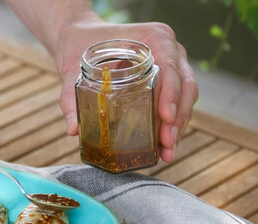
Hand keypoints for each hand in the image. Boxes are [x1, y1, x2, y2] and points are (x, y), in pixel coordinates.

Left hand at [51, 17, 197, 161]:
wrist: (81, 39)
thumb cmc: (80, 46)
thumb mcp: (71, 68)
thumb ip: (71, 96)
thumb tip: (73, 129)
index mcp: (154, 38)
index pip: (170, 66)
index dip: (171, 93)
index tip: (166, 117)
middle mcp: (169, 50)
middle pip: (185, 85)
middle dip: (178, 117)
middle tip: (167, 143)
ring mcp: (172, 66)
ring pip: (186, 97)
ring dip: (178, 126)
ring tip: (167, 152)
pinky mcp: (166, 82)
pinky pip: (177, 103)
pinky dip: (172, 125)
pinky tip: (163, 147)